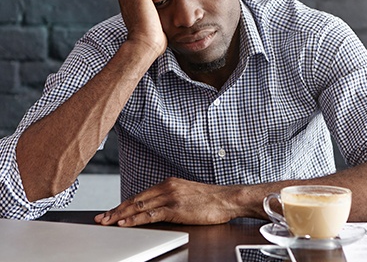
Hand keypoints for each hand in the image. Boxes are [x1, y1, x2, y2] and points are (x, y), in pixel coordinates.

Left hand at [94, 177, 239, 226]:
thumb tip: (155, 209)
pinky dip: (136, 219)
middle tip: (101, 217)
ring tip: (107, 222)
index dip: (123, 204)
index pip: (140, 195)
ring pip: (139, 206)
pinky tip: (126, 223)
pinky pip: (151, 214)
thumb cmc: (209, 199)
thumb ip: (170, 199)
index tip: (111, 211)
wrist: (226, 198)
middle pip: (136, 199)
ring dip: (121, 215)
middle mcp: (167, 187)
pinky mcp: (176, 208)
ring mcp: (170, 196)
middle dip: (116, 210)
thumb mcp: (186, 194)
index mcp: (168, 183)